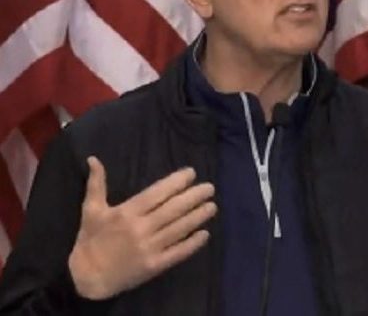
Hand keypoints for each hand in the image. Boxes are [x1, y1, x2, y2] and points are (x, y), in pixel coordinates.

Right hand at [68, 156, 215, 299]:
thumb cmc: (91, 240)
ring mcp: (149, 248)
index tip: (192, 173)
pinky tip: (205, 234)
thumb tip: (93, 158)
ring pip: (178, 229)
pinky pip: (177, 253)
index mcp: (127, 212)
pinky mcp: (154, 266)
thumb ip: (96, 183)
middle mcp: (140, 228)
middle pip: (172, 209)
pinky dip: (192, 244)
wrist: (86, 278)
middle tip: (210, 187)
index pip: (157, 193)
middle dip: (193, 196)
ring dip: (197, 217)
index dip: (176, 182)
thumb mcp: (91, 209)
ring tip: (212, 206)